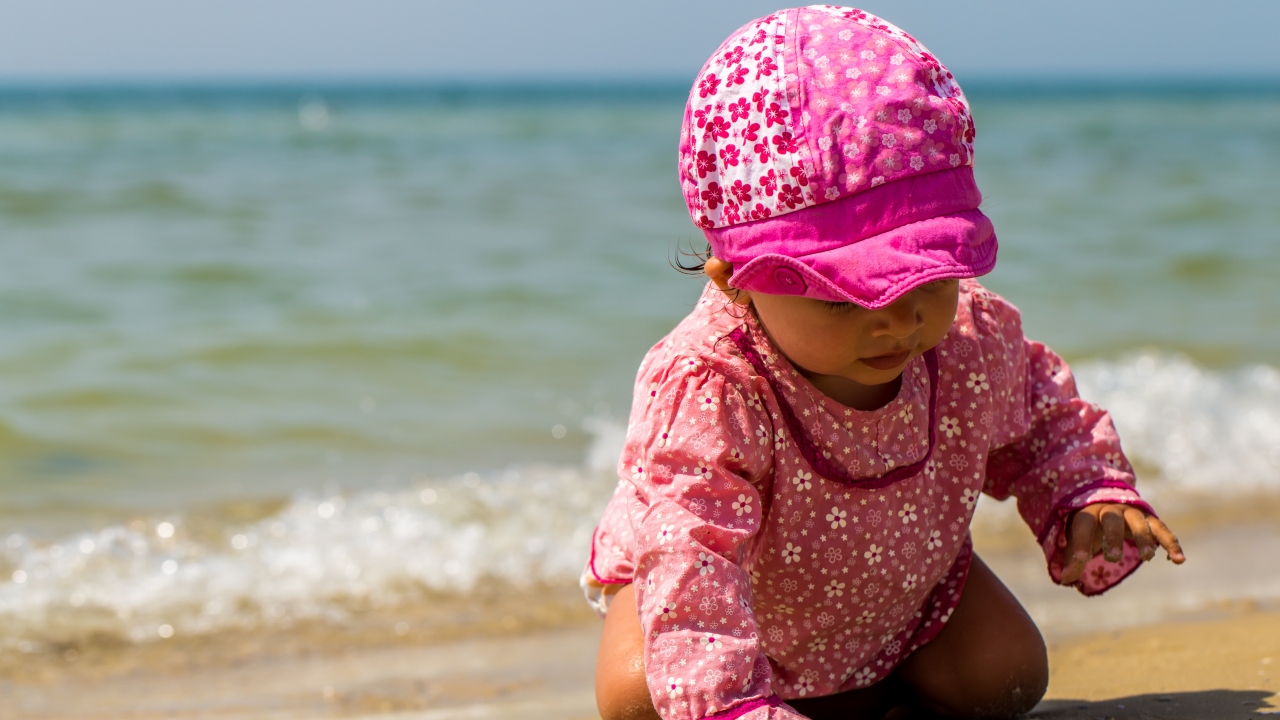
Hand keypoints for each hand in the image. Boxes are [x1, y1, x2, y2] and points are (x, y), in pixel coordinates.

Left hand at [1059, 503, 1184, 584]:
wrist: (1109, 503)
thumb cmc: (1090, 527)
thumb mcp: (1077, 538)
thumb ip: (1073, 558)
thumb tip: (1065, 581)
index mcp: (1088, 513)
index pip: (1083, 526)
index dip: (1081, 542)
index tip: (1081, 561)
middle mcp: (1111, 510)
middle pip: (1112, 520)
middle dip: (1113, 538)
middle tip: (1112, 558)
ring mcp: (1133, 514)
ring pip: (1139, 523)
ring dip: (1144, 539)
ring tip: (1146, 558)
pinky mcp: (1151, 520)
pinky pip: (1163, 530)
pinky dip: (1171, 544)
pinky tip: (1179, 560)